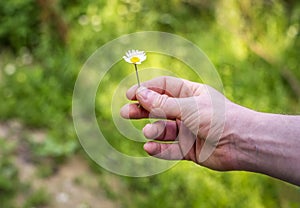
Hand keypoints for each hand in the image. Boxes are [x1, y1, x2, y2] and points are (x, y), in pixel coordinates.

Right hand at [120, 76, 242, 170]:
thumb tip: (140, 94)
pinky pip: (169, 149)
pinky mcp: (188, 148)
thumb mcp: (187, 107)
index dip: (146, 89)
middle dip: (142, 110)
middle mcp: (186, 110)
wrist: (241, 143)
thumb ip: (163, 103)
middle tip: (125, 113)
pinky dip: (159, 149)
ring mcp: (187, 130)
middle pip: (159, 108)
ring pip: (163, 129)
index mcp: (189, 93)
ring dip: (153, 131)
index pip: (163, 87)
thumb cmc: (218, 118)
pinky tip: (149, 148)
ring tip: (149, 132)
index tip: (130, 94)